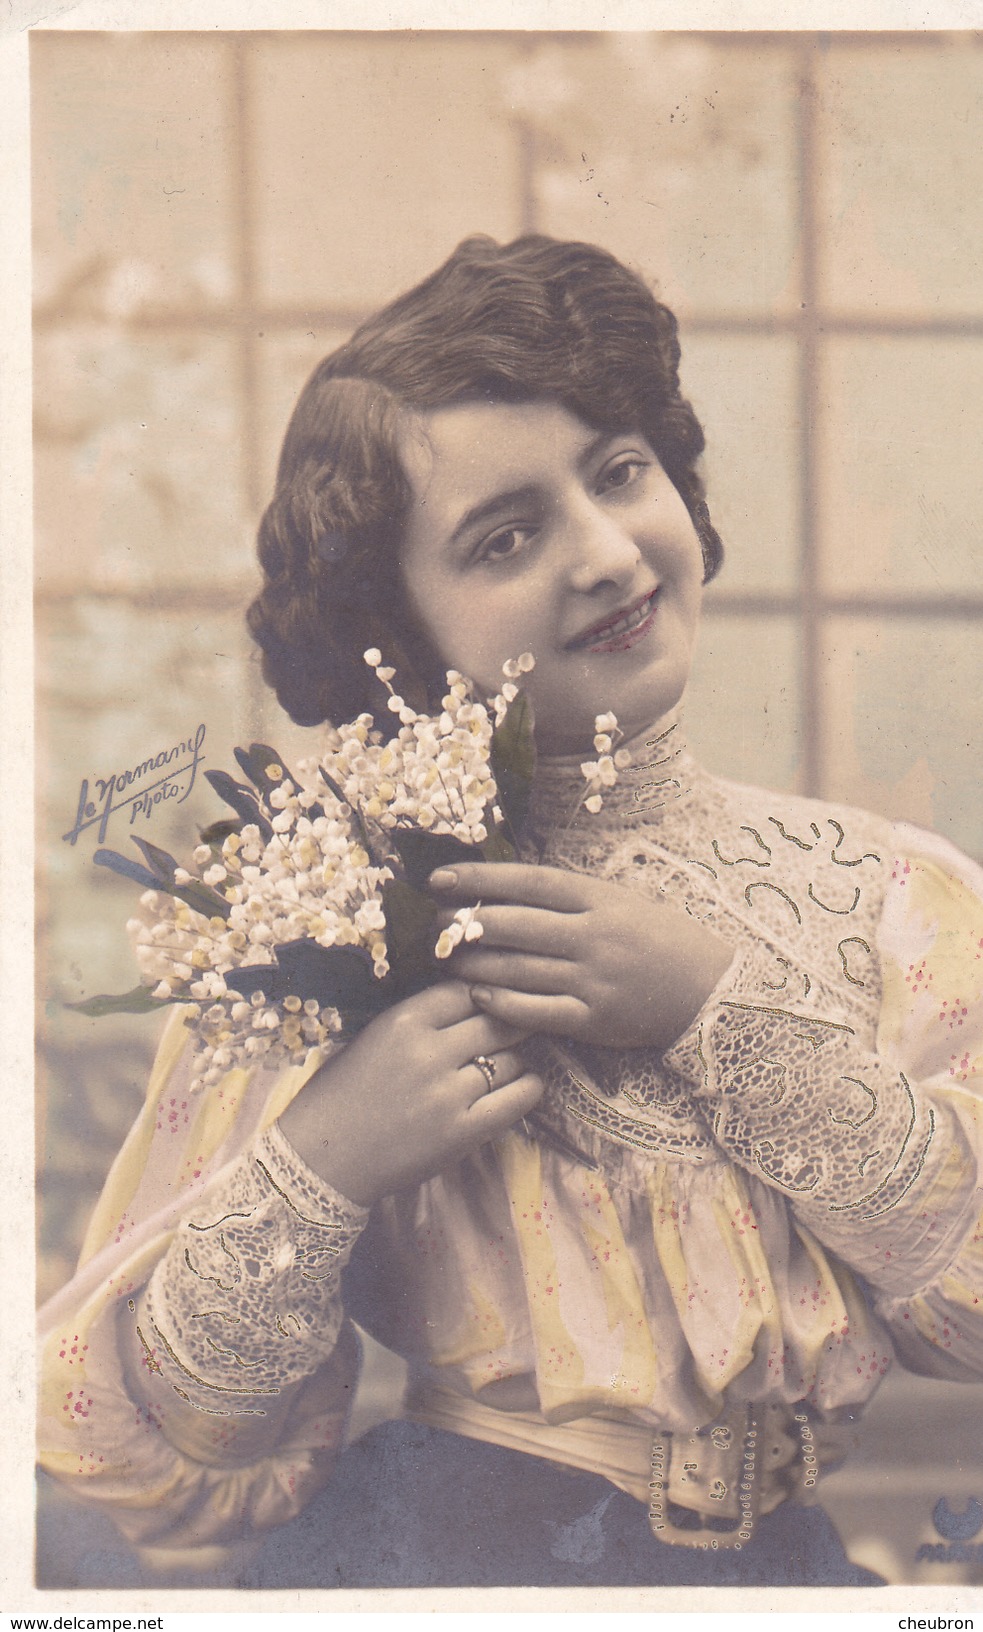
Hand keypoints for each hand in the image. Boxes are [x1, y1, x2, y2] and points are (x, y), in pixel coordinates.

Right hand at [278, 981, 541, 1206]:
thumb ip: (418, 1020)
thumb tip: (470, 1001)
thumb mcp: (371, 1038)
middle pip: (495, 1020)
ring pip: (511, 1058)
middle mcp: (429, 1052)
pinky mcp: (462, 1132)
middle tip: (518, 1025)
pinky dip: (528, 1087)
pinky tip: (524, 1084)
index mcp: (402, 1022)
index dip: (482, 995)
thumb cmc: (338, 1096)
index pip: (464, 991)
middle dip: (509, 1021)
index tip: (489, 1001)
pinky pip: (518, 1098)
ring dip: (516, 1057)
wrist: (320, 1161)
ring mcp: (448, 1093)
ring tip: (510, 1061)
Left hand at [429, 863, 734, 1053]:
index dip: (480, 879)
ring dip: (476, 962)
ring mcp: (594, 980)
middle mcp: (594, 937)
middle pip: (516, 925)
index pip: (529, 883)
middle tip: (436, 922)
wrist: (709, 989)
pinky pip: (537, 1011)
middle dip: (467, 923)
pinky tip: (478, 993)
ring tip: (447, 958)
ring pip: (519, 969)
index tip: (441, 878)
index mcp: (601, 900)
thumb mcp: (623, 901)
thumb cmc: (660, 938)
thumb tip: (509, 886)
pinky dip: (502, 1002)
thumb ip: (572, 896)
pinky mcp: (594, 1020)